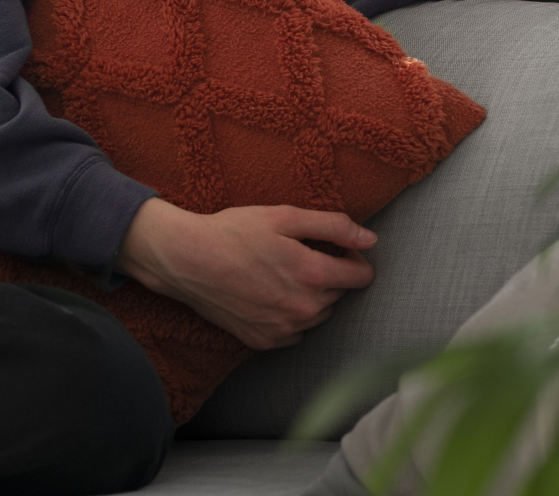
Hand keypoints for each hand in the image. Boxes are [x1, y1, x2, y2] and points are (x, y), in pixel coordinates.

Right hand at [114, 198, 377, 348]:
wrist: (187, 260)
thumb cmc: (235, 232)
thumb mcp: (285, 216)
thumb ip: (333, 226)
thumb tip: (371, 239)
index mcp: (314, 275)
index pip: (362, 276)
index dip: (352, 257)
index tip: (333, 246)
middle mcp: (304, 309)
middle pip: (340, 294)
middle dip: (329, 274)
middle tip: (298, 255)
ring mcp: (284, 329)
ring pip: (319, 315)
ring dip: (311, 297)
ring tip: (281, 274)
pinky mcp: (264, 342)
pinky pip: (295, 332)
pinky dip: (289, 316)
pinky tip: (268, 295)